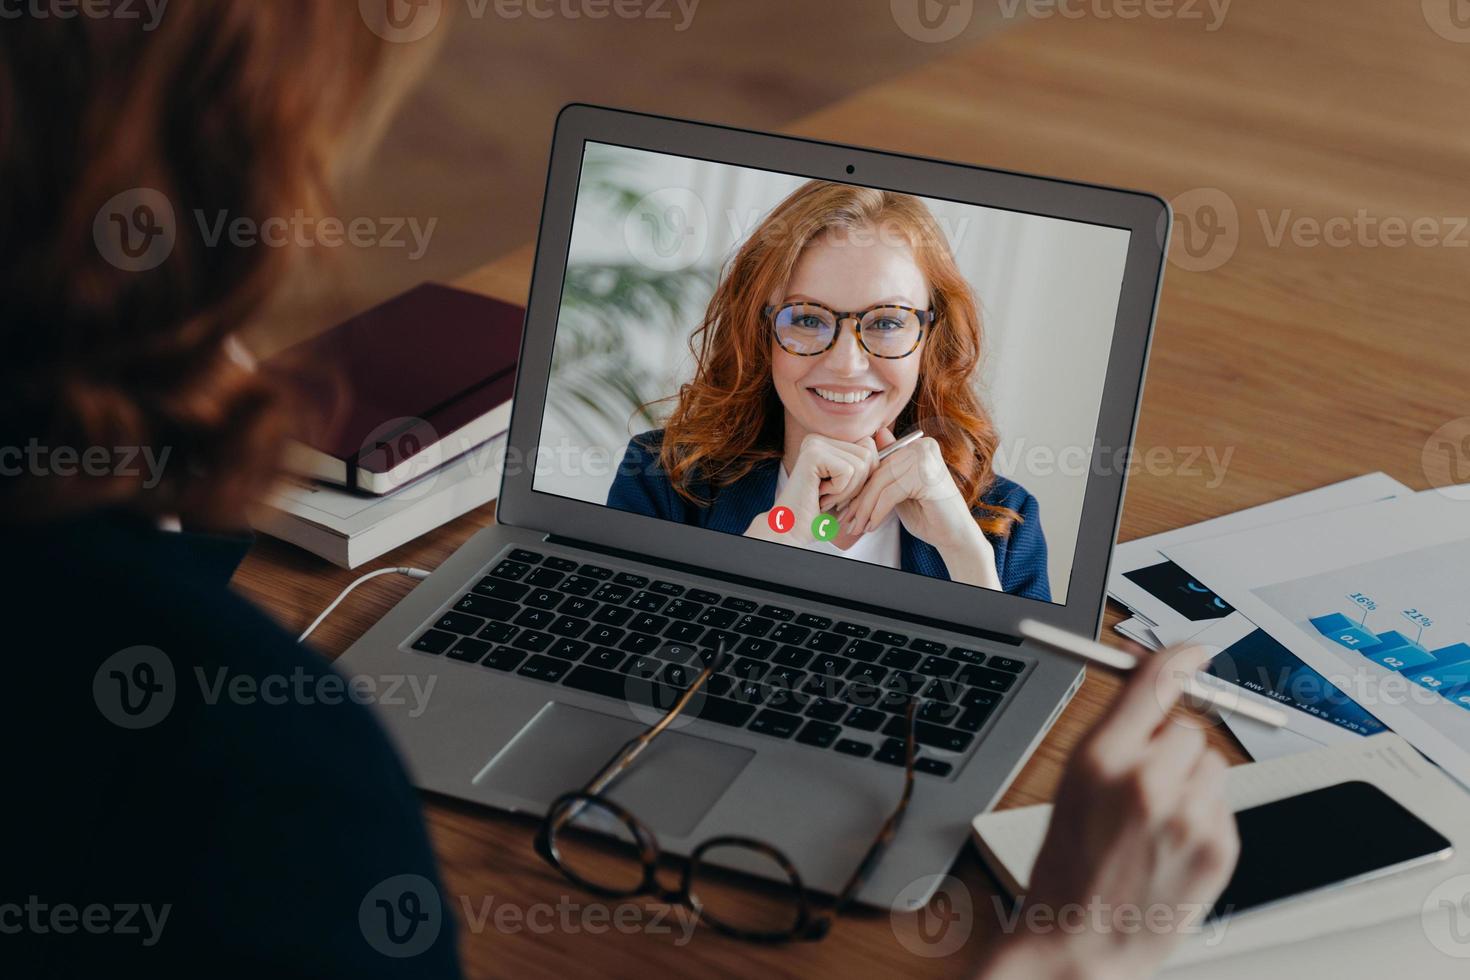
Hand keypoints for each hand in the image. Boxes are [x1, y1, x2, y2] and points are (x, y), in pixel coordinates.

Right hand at [744, 432, 876, 545]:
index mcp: (826, 441)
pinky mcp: (814, 455)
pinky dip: (840, 492)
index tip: (841, 491)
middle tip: (833, 495)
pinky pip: (849, 472)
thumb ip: (866, 461)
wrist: (793, 530)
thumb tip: (885, 434)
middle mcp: (818, 438)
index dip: (864, 476)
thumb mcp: (850, 484)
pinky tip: (820, 496)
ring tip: (826, 496)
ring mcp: (814, 444)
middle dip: (858, 484)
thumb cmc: (820, 512)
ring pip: (861, 464)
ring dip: (848, 490)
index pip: (869, 447)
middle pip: (868, 453)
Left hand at [835, 428, 998, 586]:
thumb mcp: (900, 490)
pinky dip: (877, 513)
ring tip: (856, 526)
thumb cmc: (928, 514)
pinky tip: (871, 526)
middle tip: (845, 518)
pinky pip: (889, 494)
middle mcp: (922, 447)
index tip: (844, 504)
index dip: (860, 485)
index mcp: (918, 445)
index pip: (879, 463)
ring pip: (881, 484)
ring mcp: (925, 458)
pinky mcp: (925, 475)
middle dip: (858, 499)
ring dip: (864, 509)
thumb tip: (860, 461)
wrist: (954, 535)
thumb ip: (886, 472)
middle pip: (878, 472)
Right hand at [978, 644, 1238, 979]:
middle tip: (1145, 776)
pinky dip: (1202, 813)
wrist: (1081, 943)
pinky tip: (1171, 840)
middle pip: (1187, 725)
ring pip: (1211, 762)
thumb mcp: (1072, 782)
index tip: (1192, 651)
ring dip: (1191, 778)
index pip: (1155, 683)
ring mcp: (1189, 816)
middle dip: (1171, 743)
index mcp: (1100, 759)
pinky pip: (1222, 802)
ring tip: (1157, 816)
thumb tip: (1150, 673)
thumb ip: (1115, 726)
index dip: (1177, 660)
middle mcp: (1147, 782)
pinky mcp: (1219, 846)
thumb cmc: (1067, 866)